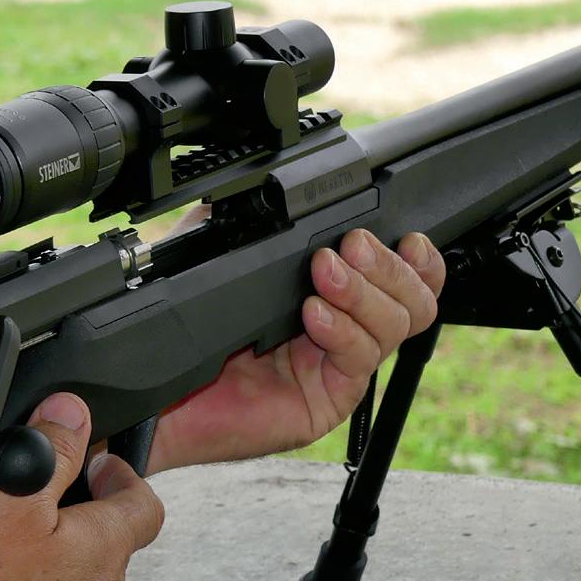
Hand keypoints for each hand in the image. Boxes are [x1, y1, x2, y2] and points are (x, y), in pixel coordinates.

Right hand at [0, 393, 164, 580]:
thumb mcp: (12, 510)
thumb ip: (47, 457)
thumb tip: (72, 411)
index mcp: (106, 545)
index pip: (143, 497)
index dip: (122, 470)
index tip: (95, 457)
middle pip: (108, 539)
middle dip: (76, 513)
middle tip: (39, 499)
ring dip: (51, 559)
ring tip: (5, 551)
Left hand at [148, 220, 445, 472]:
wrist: (162, 394)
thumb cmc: (191, 330)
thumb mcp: (224, 257)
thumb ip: (258, 221)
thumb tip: (280, 179)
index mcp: (336, 296)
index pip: (405, 276)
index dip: (417, 258)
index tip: (403, 236)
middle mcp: (347, 330)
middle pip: (414, 298)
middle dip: (388, 266)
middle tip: (350, 247)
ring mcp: (341, 367)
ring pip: (396, 325)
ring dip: (364, 292)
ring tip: (323, 276)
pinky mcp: (329, 400)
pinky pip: (360, 360)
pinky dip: (343, 330)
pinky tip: (314, 315)